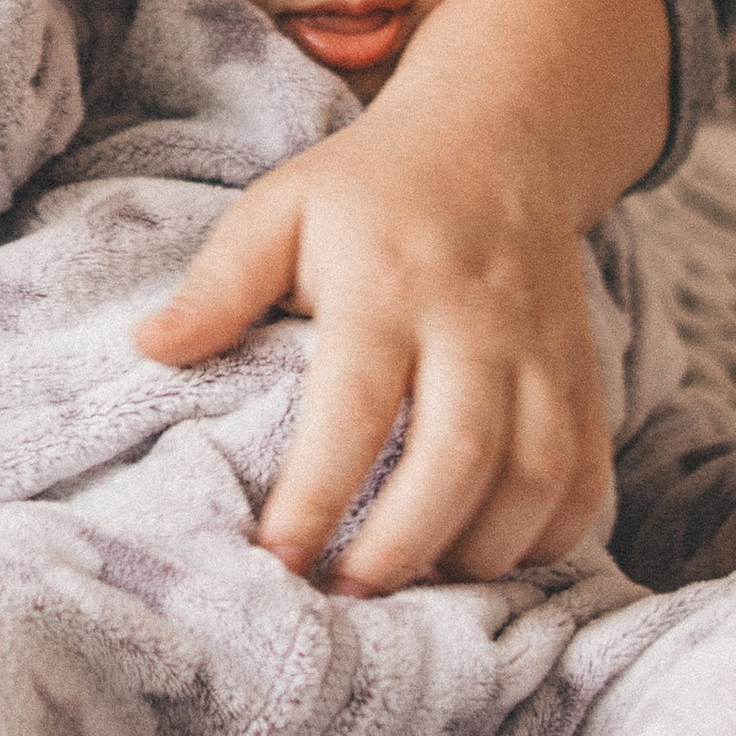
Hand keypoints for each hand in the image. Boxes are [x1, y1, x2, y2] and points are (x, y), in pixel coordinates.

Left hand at [137, 104, 610, 589]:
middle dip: (402, 545)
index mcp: (388, 284)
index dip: (316, 495)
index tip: (277, 559)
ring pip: (536, 477)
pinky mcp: (585, 376)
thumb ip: (217, 284)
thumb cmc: (367, 191)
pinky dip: (549, 537)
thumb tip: (149, 348)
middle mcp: (476, 322)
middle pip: (458, 455)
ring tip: (414, 586)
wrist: (498, 141)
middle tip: (347, 593)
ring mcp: (543, 352)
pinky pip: (585, 477)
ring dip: (478, 552)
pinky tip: (488, 558)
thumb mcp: (278, 211)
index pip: (355, 408)